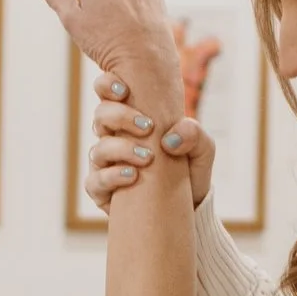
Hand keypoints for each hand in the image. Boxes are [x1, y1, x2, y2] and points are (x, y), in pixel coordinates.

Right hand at [88, 69, 213, 211]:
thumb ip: (194, 134)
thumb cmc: (189, 172)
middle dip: (120, 116)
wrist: (187, 210)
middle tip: (147, 126)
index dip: (108, 85)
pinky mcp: (102, 190)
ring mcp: (105, 164)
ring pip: (98, 149)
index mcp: (130, 119)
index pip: (108, 92)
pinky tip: (132, 176)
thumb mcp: (202, 151)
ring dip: (121, 149)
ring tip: (147, 157)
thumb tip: (170, 137)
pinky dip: (112, 177)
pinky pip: (94, 181)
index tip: (125, 90)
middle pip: (101, 116)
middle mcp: (113, 137)